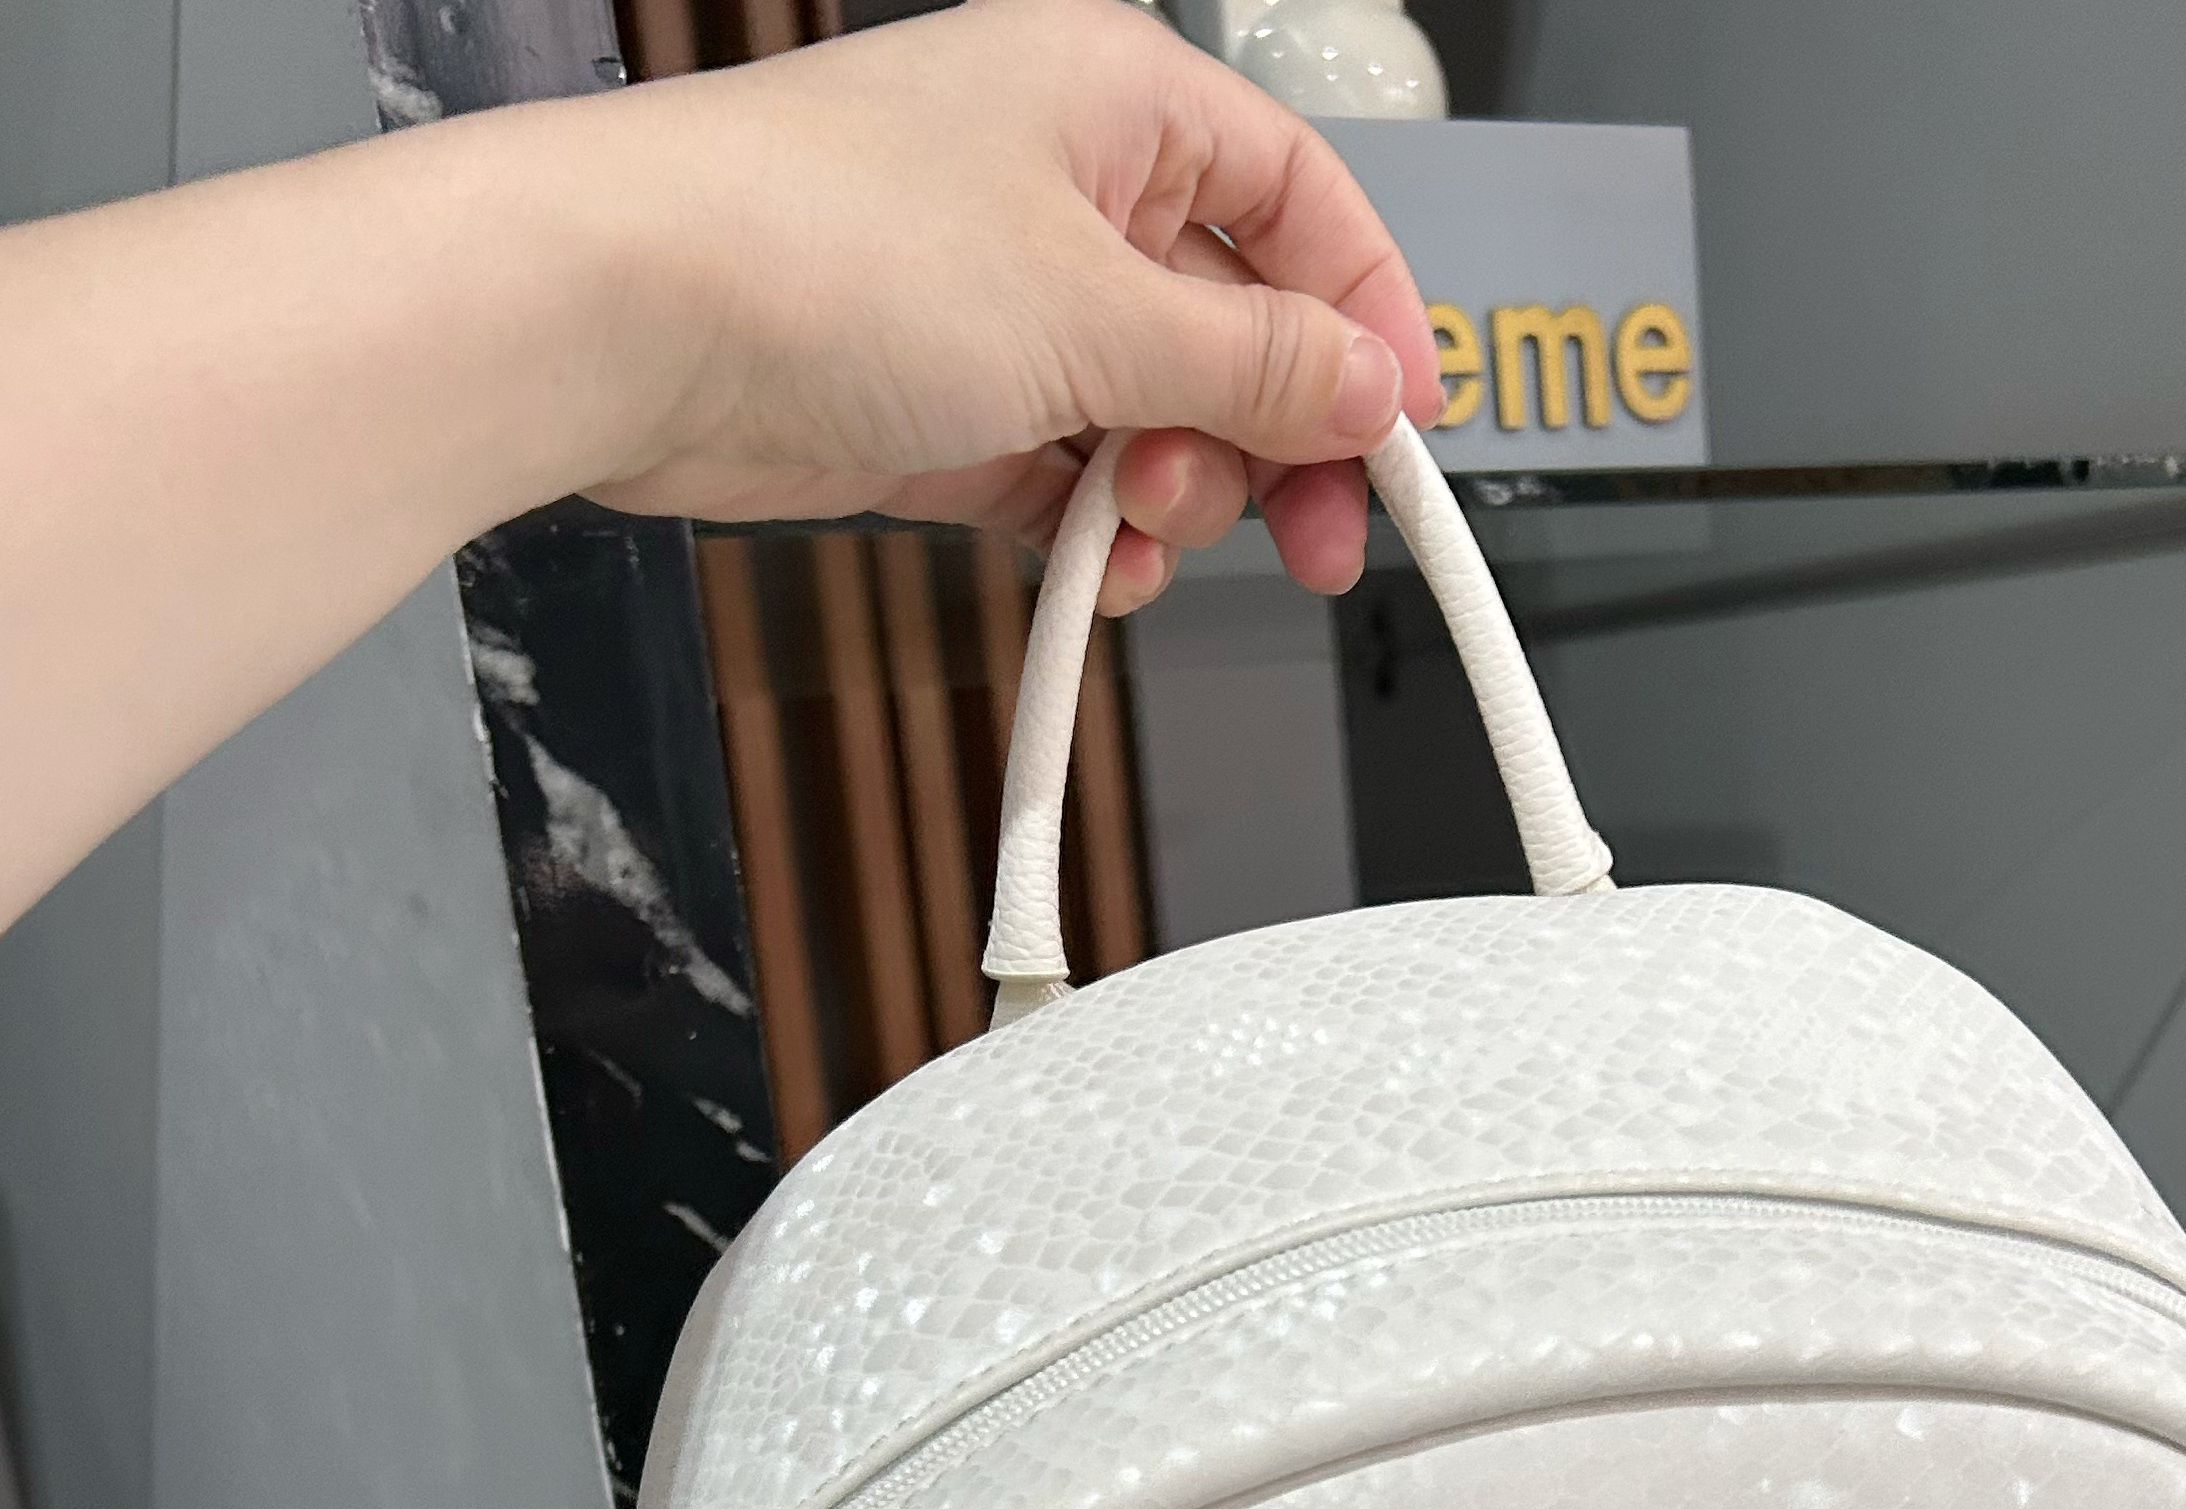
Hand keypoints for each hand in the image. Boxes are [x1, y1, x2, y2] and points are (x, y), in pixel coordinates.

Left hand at [0, 0, 1440, 922]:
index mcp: (1117, 99)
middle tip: (1310, 544)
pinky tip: (1090, 572)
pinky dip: (1086, 531)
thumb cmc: (830, 251)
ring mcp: (993, 295)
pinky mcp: (931, 398)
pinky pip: (1058, 473)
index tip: (1404, 442)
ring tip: (1134, 527)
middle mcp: (1060, 183)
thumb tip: (1366, 390)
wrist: (622, 319)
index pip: (1299, 204)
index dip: (1366, 324)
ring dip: (1168, 495)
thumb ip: (1251, 368)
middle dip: (1268, 439)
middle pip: (1232, 324)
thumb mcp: (1098, 316)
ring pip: (1148, 413)